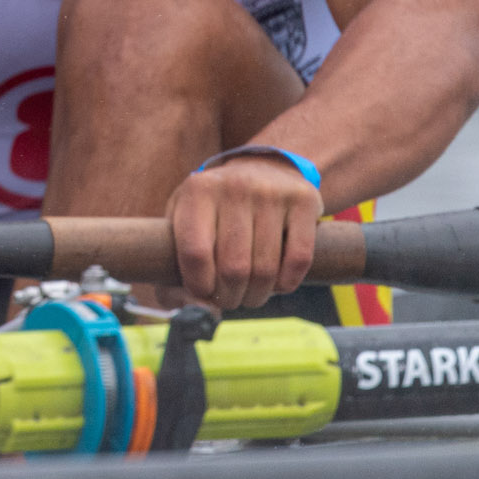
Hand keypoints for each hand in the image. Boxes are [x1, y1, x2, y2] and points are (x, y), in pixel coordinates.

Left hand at [165, 153, 323, 308]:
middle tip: (229, 298)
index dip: (199, 286)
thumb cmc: (216, 209)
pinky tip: (277, 283)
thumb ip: (175, 270)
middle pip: (233, 268)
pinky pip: (298, 260)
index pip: (195, 254)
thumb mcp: (185, 221)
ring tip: (250, 294)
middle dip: (230, 297)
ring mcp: (272, 192)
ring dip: (257, 295)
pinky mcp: (304, 200)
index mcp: (197, 191)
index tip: (203, 292)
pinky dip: (286, 283)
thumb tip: (201, 311)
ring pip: (265, 270)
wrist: (264, 167)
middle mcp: (234, 187)